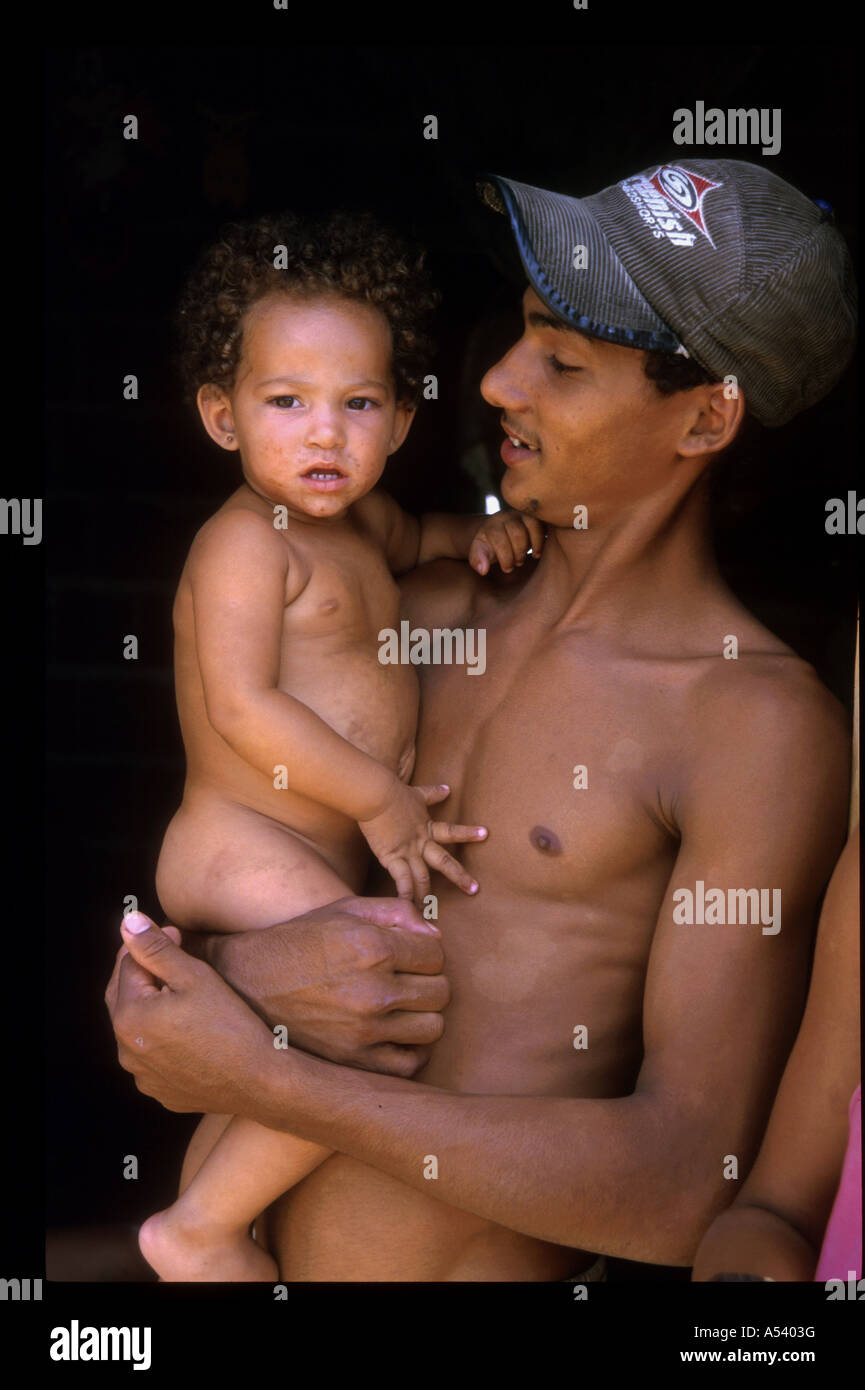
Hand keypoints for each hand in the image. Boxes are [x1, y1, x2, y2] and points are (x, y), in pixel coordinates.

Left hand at [105, 913, 280, 1116]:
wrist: (258, 1080)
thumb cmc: (229, 1023)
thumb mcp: (194, 976)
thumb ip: (156, 947)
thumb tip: (128, 921)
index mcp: (129, 1016)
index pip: (128, 966)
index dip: (151, 944)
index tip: (176, 933)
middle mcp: (126, 1050)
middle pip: (124, 997)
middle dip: (142, 973)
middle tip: (172, 955)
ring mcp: (141, 1075)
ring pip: (137, 1029)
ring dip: (149, 1006)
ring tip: (179, 991)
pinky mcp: (160, 1091)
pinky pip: (153, 1056)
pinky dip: (161, 1038)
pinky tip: (186, 1028)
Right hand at [204, 895, 450, 1077]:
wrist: (246, 983)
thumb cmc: (300, 940)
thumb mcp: (344, 910)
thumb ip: (396, 912)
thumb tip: (436, 935)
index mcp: (374, 947)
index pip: (437, 954)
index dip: (425, 952)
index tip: (408, 955)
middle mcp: (372, 991)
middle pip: (441, 992)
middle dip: (428, 982)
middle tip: (405, 980)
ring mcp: (363, 1032)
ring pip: (433, 1028)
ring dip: (422, 1016)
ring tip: (400, 1007)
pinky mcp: (352, 1062)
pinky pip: (410, 1064)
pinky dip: (409, 1050)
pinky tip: (393, 1034)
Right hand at [358, 780, 486, 901]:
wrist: (376, 796)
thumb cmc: (393, 793)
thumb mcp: (417, 793)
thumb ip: (433, 793)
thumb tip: (448, 788)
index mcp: (426, 827)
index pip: (451, 831)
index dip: (468, 833)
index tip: (486, 834)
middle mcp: (421, 842)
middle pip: (444, 862)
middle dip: (459, 876)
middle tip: (474, 890)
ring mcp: (408, 852)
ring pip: (423, 878)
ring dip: (427, 895)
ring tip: (431, 913)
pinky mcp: (392, 858)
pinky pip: (402, 881)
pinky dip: (405, 895)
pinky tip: (407, 908)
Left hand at [468, 509, 544, 574]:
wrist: (502, 531)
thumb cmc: (492, 544)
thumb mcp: (481, 551)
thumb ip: (478, 560)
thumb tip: (483, 570)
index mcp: (492, 524)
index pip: (498, 537)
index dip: (504, 556)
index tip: (507, 569)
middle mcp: (507, 515)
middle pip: (517, 533)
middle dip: (518, 553)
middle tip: (518, 563)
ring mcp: (523, 513)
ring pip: (533, 525)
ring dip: (534, 545)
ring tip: (532, 556)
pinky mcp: (537, 516)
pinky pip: (544, 523)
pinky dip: (543, 539)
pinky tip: (539, 551)